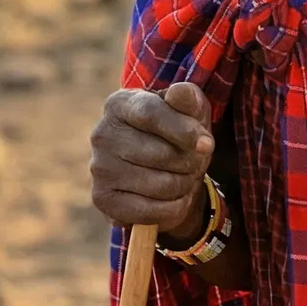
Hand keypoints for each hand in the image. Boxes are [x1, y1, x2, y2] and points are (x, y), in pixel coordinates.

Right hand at [89, 83, 214, 240]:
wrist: (165, 171)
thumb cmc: (178, 133)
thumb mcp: (190, 111)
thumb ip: (188, 98)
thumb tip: (179, 93)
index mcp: (119, 104)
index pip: (152, 114)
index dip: (184, 131)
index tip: (207, 144)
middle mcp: (102, 134)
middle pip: (161, 154)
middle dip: (189, 162)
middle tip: (192, 161)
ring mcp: (99, 168)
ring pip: (161, 185)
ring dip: (184, 185)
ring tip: (182, 177)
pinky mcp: (102, 200)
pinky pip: (150, 212)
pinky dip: (173, 208)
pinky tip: (173, 198)